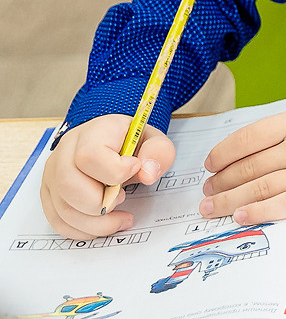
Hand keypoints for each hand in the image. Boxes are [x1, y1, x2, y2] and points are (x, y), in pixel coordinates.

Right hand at [39, 112, 175, 240]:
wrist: (110, 142)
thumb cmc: (129, 142)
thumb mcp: (152, 139)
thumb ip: (158, 152)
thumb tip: (148, 173)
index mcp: (91, 134)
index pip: (89, 155)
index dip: (114, 170)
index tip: (134, 169)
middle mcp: (64, 154)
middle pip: (69, 185)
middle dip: (101, 202)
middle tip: (123, 197)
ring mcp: (52, 176)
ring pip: (62, 209)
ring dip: (96, 222)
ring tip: (120, 216)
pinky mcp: (50, 196)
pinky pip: (59, 222)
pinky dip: (84, 230)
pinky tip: (105, 224)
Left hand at [200, 99, 285, 223]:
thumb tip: (257, 148)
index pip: (247, 138)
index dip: (222, 153)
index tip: (210, 164)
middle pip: (248, 167)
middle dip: (221, 181)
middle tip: (208, 190)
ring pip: (259, 189)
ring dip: (230, 200)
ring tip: (213, 207)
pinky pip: (285, 205)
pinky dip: (259, 212)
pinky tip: (242, 216)